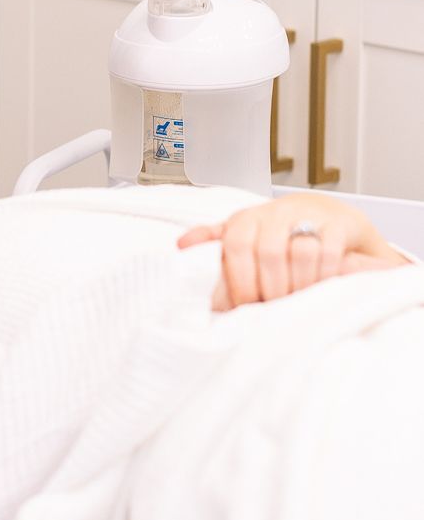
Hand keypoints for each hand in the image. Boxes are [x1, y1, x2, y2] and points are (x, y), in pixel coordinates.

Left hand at [176, 192, 406, 311]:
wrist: (328, 216)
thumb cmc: (277, 232)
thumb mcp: (243, 233)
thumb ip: (213, 240)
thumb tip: (180, 246)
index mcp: (246, 218)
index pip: (235, 245)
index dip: (238, 278)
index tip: (243, 304)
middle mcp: (276, 212)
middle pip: (267, 252)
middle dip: (269, 287)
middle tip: (272, 308)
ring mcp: (309, 215)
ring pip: (299, 251)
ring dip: (297, 283)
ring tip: (296, 301)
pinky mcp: (339, 223)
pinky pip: (329, 251)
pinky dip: (323, 275)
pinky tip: (320, 288)